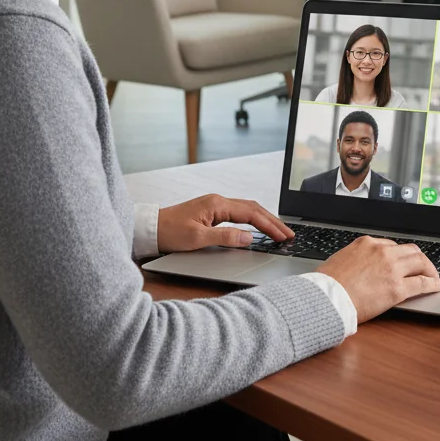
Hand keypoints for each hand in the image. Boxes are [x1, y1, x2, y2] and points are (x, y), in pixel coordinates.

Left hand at [157, 194, 292, 252]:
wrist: (150, 228)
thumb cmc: (169, 232)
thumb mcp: (197, 239)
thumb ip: (225, 237)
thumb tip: (250, 238)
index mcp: (217, 204)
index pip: (251, 214)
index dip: (270, 226)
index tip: (283, 236)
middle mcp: (218, 201)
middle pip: (253, 209)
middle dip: (273, 221)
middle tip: (289, 235)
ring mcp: (215, 205)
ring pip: (247, 210)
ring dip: (264, 220)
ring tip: (279, 232)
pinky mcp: (212, 212)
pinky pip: (239, 214)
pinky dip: (253, 220)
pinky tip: (258, 228)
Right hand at [318, 237, 439, 322]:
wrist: (327, 297)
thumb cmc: (328, 283)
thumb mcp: (341, 259)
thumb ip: (356, 259)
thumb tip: (359, 266)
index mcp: (366, 243)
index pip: (391, 245)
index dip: (400, 255)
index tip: (404, 261)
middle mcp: (381, 251)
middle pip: (409, 250)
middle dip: (419, 259)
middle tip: (424, 267)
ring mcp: (391, 268)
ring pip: (419, 262)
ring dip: (429, 268)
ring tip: (433, 276)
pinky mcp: (397, 288)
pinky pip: (421, 283)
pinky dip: (432, 283)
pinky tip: (437, 286)